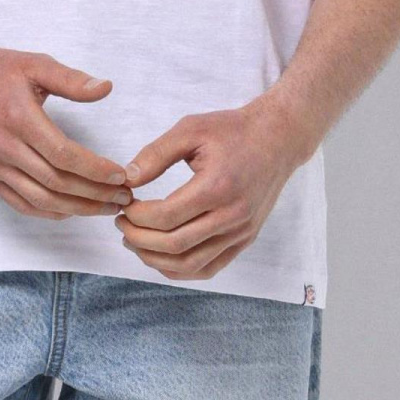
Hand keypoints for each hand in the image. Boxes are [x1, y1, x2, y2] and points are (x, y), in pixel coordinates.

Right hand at [0, 42, 133, 220]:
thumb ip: (71, 79)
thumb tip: (105, 88)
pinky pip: (19, 203)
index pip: (63, 154)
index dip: (95, 170)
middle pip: (55, 182)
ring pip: (39, 199)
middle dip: (94, 194)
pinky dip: (48, 212)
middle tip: (123, 198)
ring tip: (105, 208)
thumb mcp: (34, 64)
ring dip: (76, 208)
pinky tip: (71, 210)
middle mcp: (3, 146)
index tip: (120, 175)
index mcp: (18, 118)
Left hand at [114, 95, 313, 279]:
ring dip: (154, 259)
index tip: (124, 204)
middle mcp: (231, 216)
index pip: (165, 217)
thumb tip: (127, 179)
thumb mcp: (191, 129)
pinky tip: (160, 256)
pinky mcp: (245, 240)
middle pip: (173, 245)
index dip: (136, 216)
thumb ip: (155, 154)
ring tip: (135, 242)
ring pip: (189, 264)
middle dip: (138, 239)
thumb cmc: (233, 131)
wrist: (278, 139)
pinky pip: (208, 268)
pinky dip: (180, 270)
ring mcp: (240, 232)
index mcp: (217, 187)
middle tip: (122, 224)